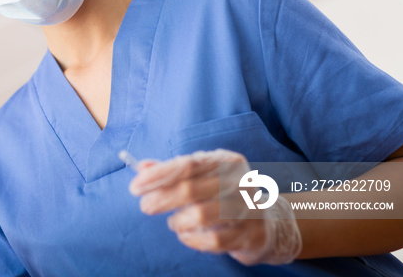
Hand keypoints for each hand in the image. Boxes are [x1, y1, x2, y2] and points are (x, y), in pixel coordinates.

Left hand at [129, 149, 301, 264]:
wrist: (267, 222)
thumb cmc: (224, 194)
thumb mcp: (202, 175)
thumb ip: (172, 170)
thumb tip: (141, 166)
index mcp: (226, 161)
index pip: (187, 165)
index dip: (158, 175)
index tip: (135, 186)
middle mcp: (240, 181)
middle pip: (191, 190)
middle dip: (161, 199)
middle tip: (145, 206)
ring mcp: (248, 208)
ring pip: (201, 216)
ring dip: (178, 221)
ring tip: (173, 222)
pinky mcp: (251, 235)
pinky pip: (213, 241)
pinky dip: (192, 239)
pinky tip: (185, 235)